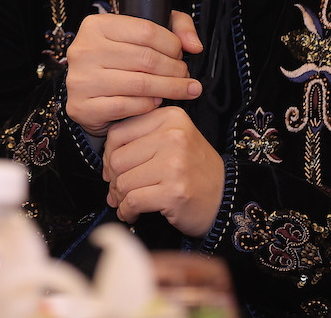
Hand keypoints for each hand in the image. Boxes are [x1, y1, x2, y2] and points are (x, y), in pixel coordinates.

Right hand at [65, 11, 203, 136]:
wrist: (88, 95)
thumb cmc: (119, 62)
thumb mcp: (143, 34)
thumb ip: (176, 26)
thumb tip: (194, 46)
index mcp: (96, 25)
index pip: (147, 30)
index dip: (172, 44)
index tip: (181, 54)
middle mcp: (83, 49)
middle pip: (145, 58)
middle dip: (175, 69)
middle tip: (186, 76)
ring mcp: (80, 79)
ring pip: (139, 84)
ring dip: (169, 89)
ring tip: (182, 90)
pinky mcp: (82, 106)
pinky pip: (126, 106)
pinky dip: (147, 106)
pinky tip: (156, 102)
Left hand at [102, 106, 223, 237]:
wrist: (226, 198)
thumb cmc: (192, 170)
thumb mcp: (172, 141)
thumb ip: (139, 140)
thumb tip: (104, 164)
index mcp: (170, 118)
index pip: (118, 133)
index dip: (109, 155)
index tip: (114, 169)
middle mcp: (173, 136)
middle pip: (117, 158)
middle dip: (113, 179)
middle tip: (120, 191)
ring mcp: (174, 164)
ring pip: (123, 181)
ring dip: (120, 198)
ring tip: (128, 203)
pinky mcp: (174, 191)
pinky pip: (133, 201)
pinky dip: (127, 211)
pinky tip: (133, 213)